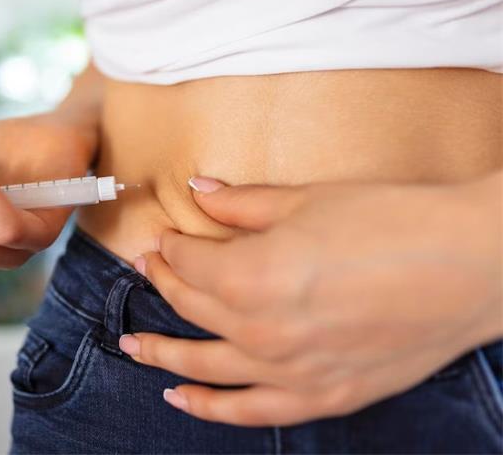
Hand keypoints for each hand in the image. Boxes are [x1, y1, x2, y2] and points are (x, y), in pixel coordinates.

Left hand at [119, 172, 501, 425]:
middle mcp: (260, 330)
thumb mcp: (308, 200)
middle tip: (148, 268)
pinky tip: (181, 397)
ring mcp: (290, 370)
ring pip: (204, 364)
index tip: (165, 235)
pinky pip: (249, 410)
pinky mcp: (322, 396)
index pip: (188, 260)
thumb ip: (243, 204)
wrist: (472, 265)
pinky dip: (209, 407)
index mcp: (251, 275)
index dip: (171, 244)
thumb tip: (200, 191)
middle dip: (162, 282)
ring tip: (132, 345)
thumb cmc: (394, 223)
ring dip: (162, 353)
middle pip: (190, 305)